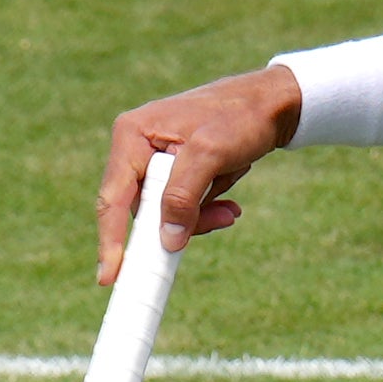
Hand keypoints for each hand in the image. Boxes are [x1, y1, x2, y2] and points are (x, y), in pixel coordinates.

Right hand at [96, 65, 299, 281]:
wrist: (273, 103)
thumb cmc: (241, 117)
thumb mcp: (211, 153)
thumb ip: (183, 195)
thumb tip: (167, 240)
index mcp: (133, 135)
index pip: (114, 198)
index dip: (110, 241)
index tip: (109, 278)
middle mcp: (137, 147)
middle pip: (143, 210)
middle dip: (182, 222)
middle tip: (223, 218)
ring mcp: (155, 160)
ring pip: (166, 212)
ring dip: (201, 215)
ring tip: (233, 208)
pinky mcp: (175, 170)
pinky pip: (182, 205)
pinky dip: (205, 208)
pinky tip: (230, 202)